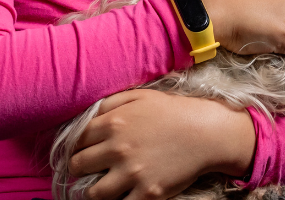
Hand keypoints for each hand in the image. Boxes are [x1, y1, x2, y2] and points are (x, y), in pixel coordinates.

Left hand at [69, 89, 254, 199]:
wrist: (207, 133)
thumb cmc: (174, 111)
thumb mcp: (141, 95)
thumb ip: (111, 102)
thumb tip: (87, 115)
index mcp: (114, 122)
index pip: (77, 139)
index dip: (78, 144)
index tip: (84, 149)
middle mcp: (118, 148)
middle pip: (78, 165)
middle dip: (80, 167)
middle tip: (89, 168)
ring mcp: (132, 173)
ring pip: (93, 192)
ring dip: (94, 190)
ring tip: (102, 186)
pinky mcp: (147, 193)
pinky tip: (123, 195)